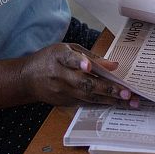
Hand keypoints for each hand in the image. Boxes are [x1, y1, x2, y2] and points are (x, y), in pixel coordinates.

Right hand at [21, 43, 138, 107]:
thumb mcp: (68, 49)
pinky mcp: (64, 102)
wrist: (27, 78)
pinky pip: (85, 103)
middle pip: (84, 83)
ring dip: (109, 99)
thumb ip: (91, 56)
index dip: (79, 62)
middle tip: (126, 92)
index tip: (88, 66)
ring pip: (87, 97)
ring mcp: (61, 92)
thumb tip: (114, 65)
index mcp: (58, 56)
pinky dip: (101, 104)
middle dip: (107, 88)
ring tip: (127, 100)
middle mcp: (59, 75)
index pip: (69, 59)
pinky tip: (116, 104)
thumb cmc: (50, 59)